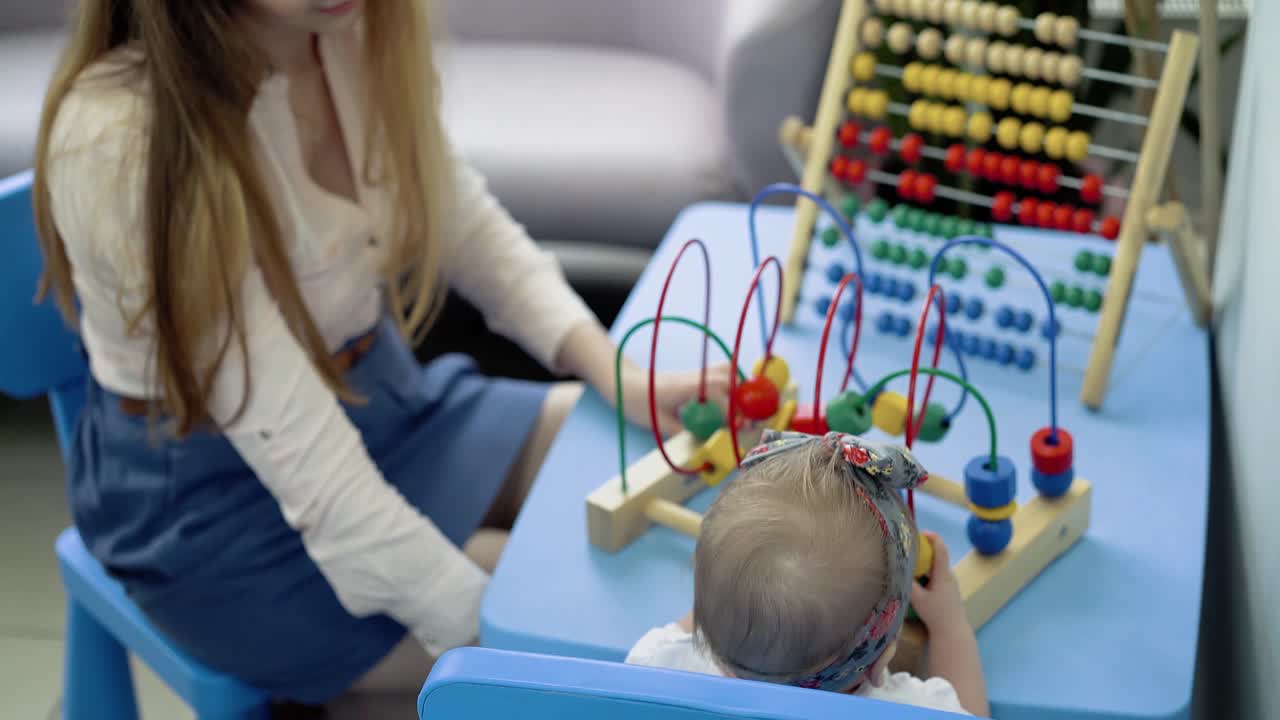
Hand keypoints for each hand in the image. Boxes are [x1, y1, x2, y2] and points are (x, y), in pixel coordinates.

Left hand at [618, 362, 732, 436]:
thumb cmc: (640, 404)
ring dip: (738, 389)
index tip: (738, 425)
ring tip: (741, 411)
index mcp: (685, 386)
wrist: (627, 386)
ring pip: (728, 371)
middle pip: (728, 379)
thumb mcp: (659, 423)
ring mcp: (697, 372)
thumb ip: (682, 431)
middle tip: (745, 422)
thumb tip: (706, 443)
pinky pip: (722, 372)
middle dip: (741, 401)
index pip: (716, 391)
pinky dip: (732, 383)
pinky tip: (731, 401)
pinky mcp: (698, 374)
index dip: (730, 409)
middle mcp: (694, 375)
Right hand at [909, 532, 968, 634]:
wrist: (952, 630)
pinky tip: (917, 579)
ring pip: (936, 566)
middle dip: (923, 549)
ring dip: (925, 562)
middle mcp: (949, 575)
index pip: (941, 548)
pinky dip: (927, 571)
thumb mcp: (917, 599)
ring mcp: (951, 582)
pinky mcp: (949, 589)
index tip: (920, 532)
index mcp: (943, 574)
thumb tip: (896, 569)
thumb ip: (907, 583)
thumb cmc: (936, 614)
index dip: (932, 537)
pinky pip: (937, 574)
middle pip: (937, 555)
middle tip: (908, 548)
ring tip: (910, 563)